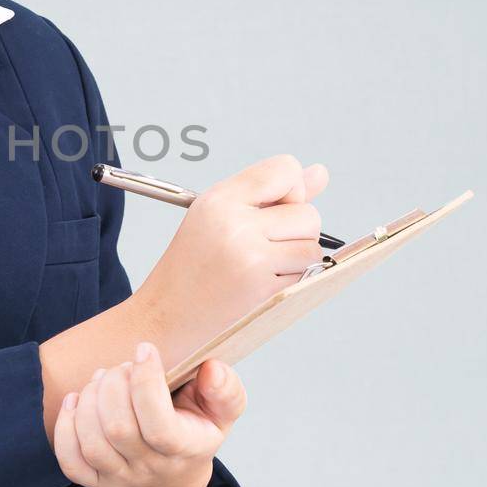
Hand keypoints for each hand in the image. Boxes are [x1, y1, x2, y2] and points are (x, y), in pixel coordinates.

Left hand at [52, 340, 245, 486]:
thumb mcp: (222, 410)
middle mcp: (150, 468)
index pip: (159, 425)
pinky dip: (65, 426)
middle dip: (113, 385)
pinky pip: (70, 461)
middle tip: (122, 366)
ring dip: (90, 399)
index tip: (145, 350)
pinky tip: (75, 401)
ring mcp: (120, 477)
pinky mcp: (95, 479)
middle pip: (118, 429)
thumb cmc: (194, 429)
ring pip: (92, 443)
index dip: (146, 383)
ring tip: (102, 379)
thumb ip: (225, 389)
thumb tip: (211, 370)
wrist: (172, 475)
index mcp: (186, 448)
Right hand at [134, 152, 329, 367]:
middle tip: (261, 248)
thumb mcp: (220, 217)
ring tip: (260, 268)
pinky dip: (291, 282)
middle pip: (308, 214)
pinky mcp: (261, 286)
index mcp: (220, 198)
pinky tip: (260, 286)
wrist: (165, 317)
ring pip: (311, 246)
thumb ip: (272, 194)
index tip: (274, 211)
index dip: (292, 190)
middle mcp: (234, 222)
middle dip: (296, 233)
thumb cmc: (193, 267)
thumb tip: (321, 174)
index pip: (286, 169)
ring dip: (296, 260)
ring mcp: (249, 255)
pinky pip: (305, 274)